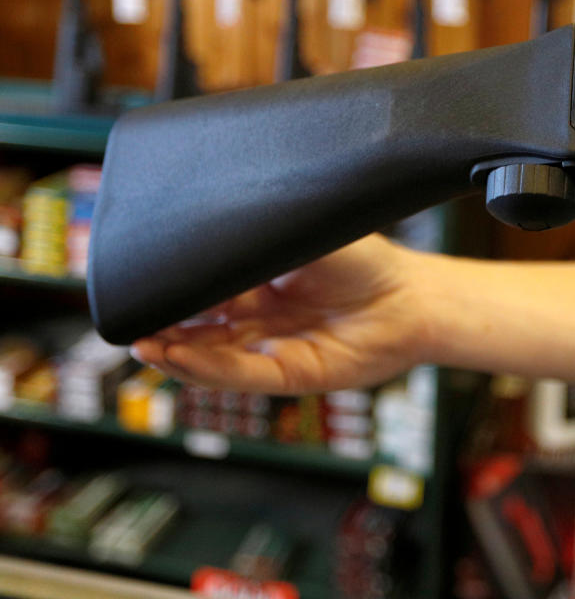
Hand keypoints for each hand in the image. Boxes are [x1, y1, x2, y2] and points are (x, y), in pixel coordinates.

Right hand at [131, 234, 427, 393]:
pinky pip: (240, 375)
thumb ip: (254, 239)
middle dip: (162, 326)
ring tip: (144, 342)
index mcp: (257, 283)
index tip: (138, 283)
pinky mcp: (289, 373)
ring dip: (174, 352)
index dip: (171, 291)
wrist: (411, 295)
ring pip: (209, 357)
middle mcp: (259, 319)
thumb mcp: (300, 237)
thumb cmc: (364, 260)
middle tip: (129, 319)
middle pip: (196, 328)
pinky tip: (180, 356)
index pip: (201, 290)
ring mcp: (271, 348)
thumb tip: (201, 235)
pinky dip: (207, 368)